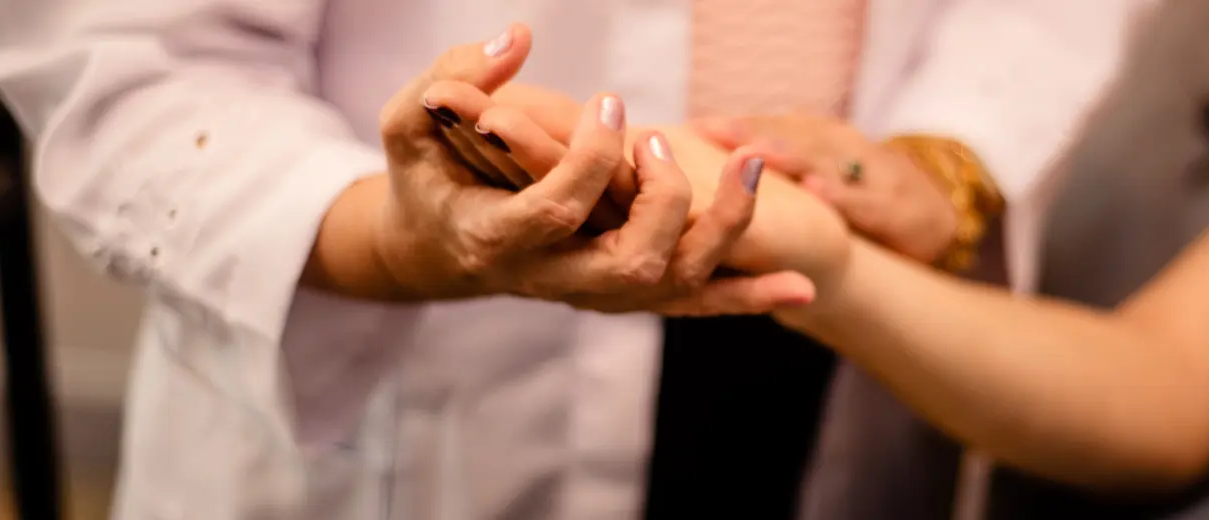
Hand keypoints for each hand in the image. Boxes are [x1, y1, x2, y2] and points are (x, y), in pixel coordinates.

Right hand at [360, 24, 813, 313]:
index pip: (553, 213)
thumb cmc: (426, 179)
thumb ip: (453, 80)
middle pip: (631, 265)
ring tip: (752, 163)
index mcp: (496, 241)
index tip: (609, 102)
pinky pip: (696, 305)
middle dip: (662, 199)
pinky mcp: (628, 294)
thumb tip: (516, 37)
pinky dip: (749, 298)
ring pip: (675, 285)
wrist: (442, 248)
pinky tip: (800, 287)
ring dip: (723, 228)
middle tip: (657, 137)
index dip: (588, 160)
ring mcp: (597, 294)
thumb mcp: (409, 126)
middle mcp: (553, 281)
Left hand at [693, 114, 958, 263]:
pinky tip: (818, 192)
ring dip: (793, 154)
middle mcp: (843, 147)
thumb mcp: (813, 179)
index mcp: (817, 139)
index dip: (734, 126)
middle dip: (755, 133)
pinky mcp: (900, 207)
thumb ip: (769, 173)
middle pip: (793, 135)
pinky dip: (843, 196)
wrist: (933, 225)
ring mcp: (873, 173)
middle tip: (716, 133)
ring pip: (829, 159)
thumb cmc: (854, 202)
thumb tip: (701, 173)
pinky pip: (867, 200)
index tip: (693, 128)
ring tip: (758, 154)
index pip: (770, 126)